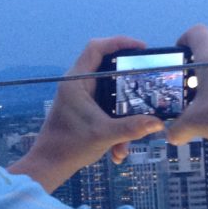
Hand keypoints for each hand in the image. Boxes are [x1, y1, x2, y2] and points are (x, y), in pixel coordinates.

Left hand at [9, 35, 163, 192]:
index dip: (119, 42)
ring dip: (123, 115)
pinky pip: (106, 110)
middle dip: (129, 83)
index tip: (142, 48)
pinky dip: (115, 126)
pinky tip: (118, 149)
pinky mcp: (85, 111)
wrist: (50, 166)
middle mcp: (78, 84)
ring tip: (130, 137)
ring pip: (110, 95)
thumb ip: (131, 128)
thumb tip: (157, 123)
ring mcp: (81, 98)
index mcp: (76, 81)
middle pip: (108, 69)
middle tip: (148, 82)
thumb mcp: (104, 135)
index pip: (96, 48)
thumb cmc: (68, 146)